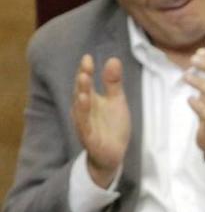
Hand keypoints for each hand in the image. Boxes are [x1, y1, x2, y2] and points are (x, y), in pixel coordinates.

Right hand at [71, 54, 130, 187]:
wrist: (113, 154)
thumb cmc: (112, 125)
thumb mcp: (117, 101)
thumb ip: (113, 83)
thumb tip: (113, 59)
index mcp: (90, 99)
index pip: (86, 82)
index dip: (86, 70)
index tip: (88, 57)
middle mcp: (84, 109)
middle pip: (81, 92)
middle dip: (82, 80)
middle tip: (85, 67)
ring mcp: (84, 123)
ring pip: (80, 108)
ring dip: (81, 94)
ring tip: (83, 80)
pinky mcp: (88, 137)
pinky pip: (84, 125)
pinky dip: (83, 115)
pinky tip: (84, 102)